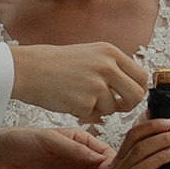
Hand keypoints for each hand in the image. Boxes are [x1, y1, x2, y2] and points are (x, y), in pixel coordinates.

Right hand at [8, 40, 148, 119]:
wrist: (28, 69)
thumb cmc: (55, 63)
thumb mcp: (90, 54)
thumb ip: (112, 67)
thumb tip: (132, 86)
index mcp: (110, 52)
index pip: (141, 76)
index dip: (137, 89)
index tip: (129, 95)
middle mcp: (107, 66)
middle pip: (136, 95)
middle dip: (128, 105)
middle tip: (117, 107)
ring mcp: (97, 85)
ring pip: (113, 108)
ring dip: (100, 109)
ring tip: (81, 98)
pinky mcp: (85, 102)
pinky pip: (94, 116)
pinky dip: (85, 114)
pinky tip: (71, 102)